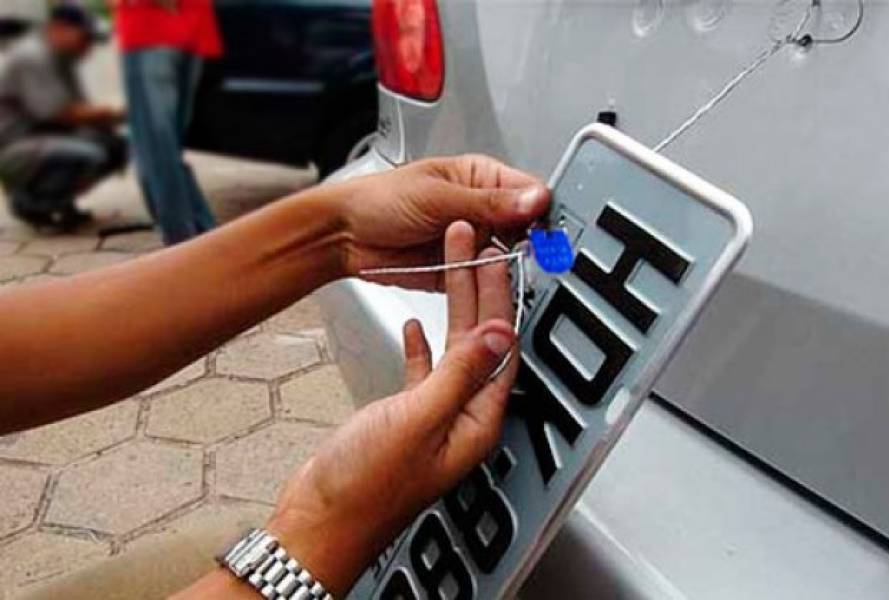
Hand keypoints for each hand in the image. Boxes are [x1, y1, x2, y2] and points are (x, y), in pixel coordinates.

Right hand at [268, 221, 518, 595]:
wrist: (320, 519)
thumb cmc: (366, 486)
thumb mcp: (418, 419)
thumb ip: (458, 374)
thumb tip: (498, 334)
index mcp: (477, 422)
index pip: (499, 347)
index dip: (499, 298)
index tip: (494, 258)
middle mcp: (462, 417)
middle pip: (479, 341)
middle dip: (478, 290)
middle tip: (473, 245)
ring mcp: (434, 416)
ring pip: (452, 349)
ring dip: (450, 307)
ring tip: (447, 264)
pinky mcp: (404, 416)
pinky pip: (423, 371)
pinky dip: (421, 345)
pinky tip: (413, 324)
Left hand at [336, 154, 549, 288]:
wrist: (344, 236)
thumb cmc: (379, 200)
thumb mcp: (438, 197)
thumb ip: (488, 202)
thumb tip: (534, 199)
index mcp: (480, 178)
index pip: (528, 192)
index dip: (541, 211)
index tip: (547, 229)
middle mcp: (481, 210)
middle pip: (525, 228)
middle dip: (529, 243)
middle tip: (529, 253)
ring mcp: (471, 242)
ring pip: (508, 258)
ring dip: (507, 265)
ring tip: (499, 266)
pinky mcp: (459, 270)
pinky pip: (484, 281)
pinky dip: (487, 285)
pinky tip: (487, 283)